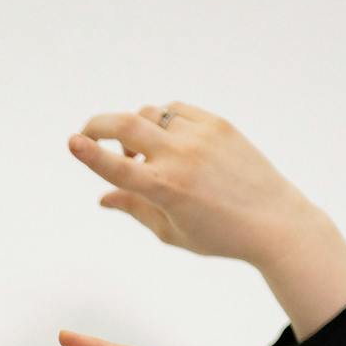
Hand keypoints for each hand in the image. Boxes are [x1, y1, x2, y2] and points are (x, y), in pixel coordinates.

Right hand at [66, 104, 345, 337]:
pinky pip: (175, 111)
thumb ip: (134, 209)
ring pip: (149, 115)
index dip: (89, 153)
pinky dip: (161, 121)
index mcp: (165, 189)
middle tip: (88, 132)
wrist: (273, 219)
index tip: (72, 142)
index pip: (116, 167)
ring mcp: (200, 136)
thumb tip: (104, 196)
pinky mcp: (217, 124)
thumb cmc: (220, 234)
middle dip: (98, 124)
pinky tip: (166, 141)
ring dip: (135, 130)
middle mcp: (180, 157)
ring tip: (142, 154)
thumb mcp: (171, 231)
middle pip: (126, 124)